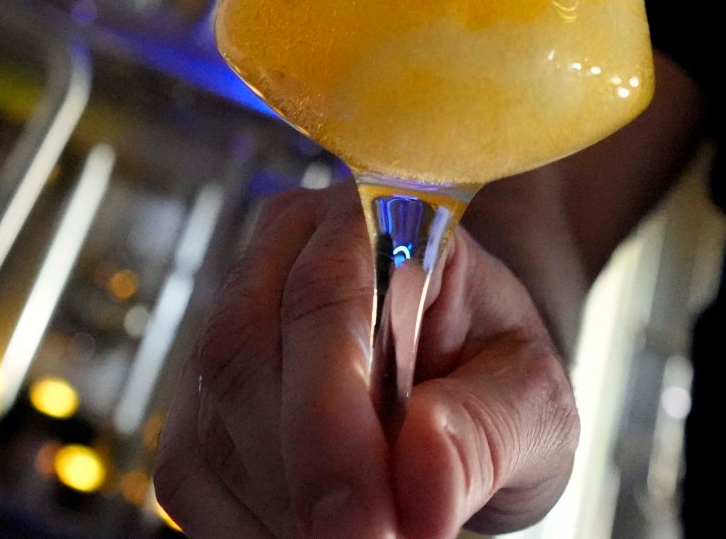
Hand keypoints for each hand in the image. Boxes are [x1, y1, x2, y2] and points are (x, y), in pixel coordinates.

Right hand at [154, 185, 578, 537]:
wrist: (471, 391)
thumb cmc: (503, 376)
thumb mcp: (536, 402)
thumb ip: (488, 431)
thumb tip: (422, 473)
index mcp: (375, 217)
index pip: (322, 301)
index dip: (332, 424)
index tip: (372, 527)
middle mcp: (282, 254)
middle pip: (243, 363)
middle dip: (307, 480)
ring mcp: (227, 325)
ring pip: (208, 430)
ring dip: (281, 512)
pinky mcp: (200, 403)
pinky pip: (189, 477)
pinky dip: (247, 531)